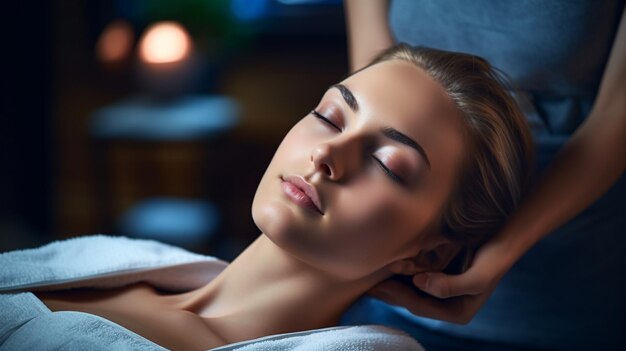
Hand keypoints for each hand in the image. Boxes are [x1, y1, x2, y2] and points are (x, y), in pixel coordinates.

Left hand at [368, 240, 512, 323]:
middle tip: (365, 283)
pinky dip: (400, 273)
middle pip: (410, 300)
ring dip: (391, 283)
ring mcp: (442, 290)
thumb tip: (420, 284)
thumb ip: (452, 286)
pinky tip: (386, 264)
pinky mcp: (439, 276)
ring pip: (409, 290)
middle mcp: (447, 305)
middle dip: (388, 293)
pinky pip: (413, 277)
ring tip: (370, 275)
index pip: (419, 306)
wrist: (505, 239)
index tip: (378, 285)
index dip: (397, 296)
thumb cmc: (495, 258)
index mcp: (457, 312)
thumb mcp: (479, 276)